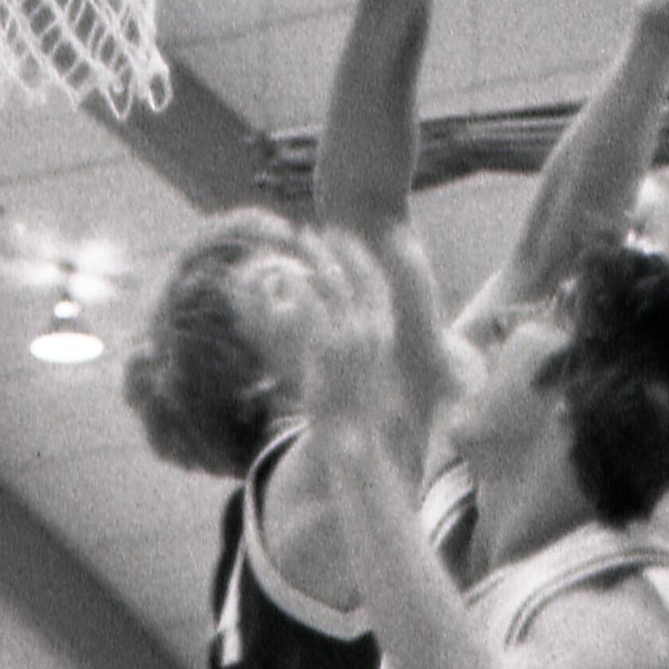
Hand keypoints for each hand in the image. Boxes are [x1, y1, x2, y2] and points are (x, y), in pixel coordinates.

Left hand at [275, 232, 397, 439]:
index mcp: (384, 333)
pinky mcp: (326, 346)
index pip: (377, 282)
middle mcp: (372, 330)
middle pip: (356, 273)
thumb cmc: (354, 408)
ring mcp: (350, 336)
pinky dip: (298, 282)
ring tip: (299, 241)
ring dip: (315, 256)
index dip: (360, 257)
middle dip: (338, 247)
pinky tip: (285, 272)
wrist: (351, 437)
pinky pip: (311, 304)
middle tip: (319, 231)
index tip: (344, 240)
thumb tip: (351, 335)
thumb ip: (358, 347)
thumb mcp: (363, 372)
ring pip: (333, 281)